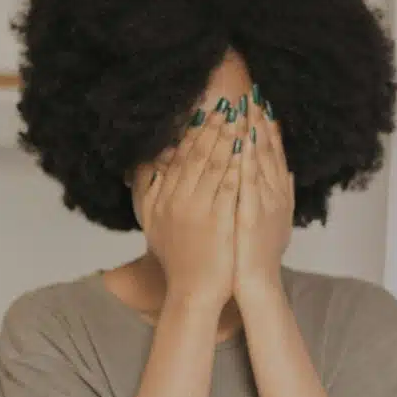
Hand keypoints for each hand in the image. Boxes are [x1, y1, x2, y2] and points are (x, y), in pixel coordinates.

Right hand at [139, 103, 241, 308]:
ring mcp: (198, 210)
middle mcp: (177, 200)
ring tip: (240, 118)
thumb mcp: (151, 221)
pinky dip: (237, 165)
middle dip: (214, 127)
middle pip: (197, 155)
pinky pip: (229, 186)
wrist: (192, 291)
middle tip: (228, 105)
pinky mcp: (218, 221)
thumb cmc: (176, 258)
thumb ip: (148, 188)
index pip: (180, 157)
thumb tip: (154, 159)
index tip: (207, 112)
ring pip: (214, 166)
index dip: (195, 132)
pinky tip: (247, 149)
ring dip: (228, 138)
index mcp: (163, 198)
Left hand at [234, 90, 293, 300]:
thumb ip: (277, 195)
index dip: (268, 129)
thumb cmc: (256, 255)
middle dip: (260, 122)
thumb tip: (285, 172)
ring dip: (255, 133)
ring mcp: (266, 203)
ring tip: (248, 108)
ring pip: (261, 161)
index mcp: (277, 194)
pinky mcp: (253, 214)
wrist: (255, 283)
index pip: (273, 155)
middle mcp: (275, 195)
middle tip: (253, 96)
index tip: (261, 106)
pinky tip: (242, 141)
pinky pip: (249, 182)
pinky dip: (247, 159)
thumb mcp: (272, 221)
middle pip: (269, 152)